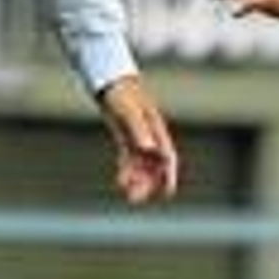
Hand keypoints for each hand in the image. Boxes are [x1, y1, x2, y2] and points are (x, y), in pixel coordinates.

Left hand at [98, 75, 178, 204]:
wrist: (108, 80)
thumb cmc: (122, 92)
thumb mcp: (129, 111)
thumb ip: (139, 129)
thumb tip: (149, 148)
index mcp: (156, 129)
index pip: (167, 157)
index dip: (169, 175)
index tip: (168, 193)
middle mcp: (149, 135)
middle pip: (154, 165)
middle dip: (148, 183)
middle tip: (135, 199)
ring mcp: (137, 136)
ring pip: (141, 164)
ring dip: (136, 179)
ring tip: (126, 193)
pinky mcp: (125, 135)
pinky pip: (128, 158)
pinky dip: (126, 170)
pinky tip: (120, 181)